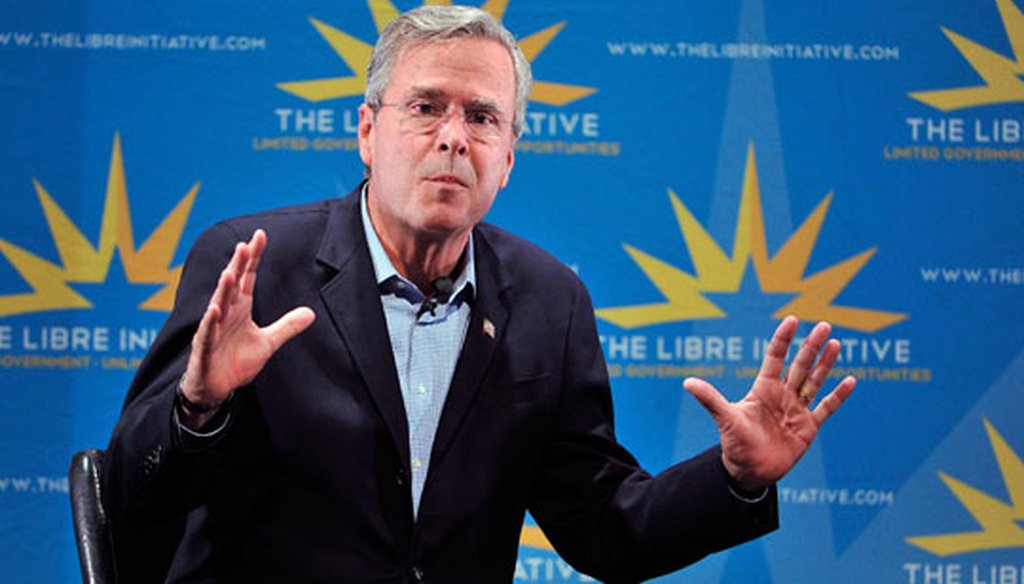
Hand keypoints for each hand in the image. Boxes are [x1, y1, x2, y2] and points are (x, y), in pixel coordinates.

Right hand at [180, 229, 314, 416]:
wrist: (215, 388)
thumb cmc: (235, 362)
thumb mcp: (267, 343)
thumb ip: (286, 326)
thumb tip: (311, 313)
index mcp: (239, 308)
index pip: (246, 278)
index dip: (252, 258)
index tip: (259, 236)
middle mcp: (225, 314)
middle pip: (232, 285)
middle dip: (238, 266)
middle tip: (245, 245)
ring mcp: (213, 330)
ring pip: (218, 306)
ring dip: (223, 290)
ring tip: (229, 273)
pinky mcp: (204, 349)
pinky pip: (208, 334)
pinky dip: (211, 323)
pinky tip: (214, 310)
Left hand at [683, 316, 854, 490]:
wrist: (749, 471)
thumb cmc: (735, 443)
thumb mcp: (725, 418)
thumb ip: (710, 399)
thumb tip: (687, 382)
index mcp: (763, 389)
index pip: (775, 357)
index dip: (783, 339)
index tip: (791, 320)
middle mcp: (782, 395)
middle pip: (800, 365)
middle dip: (811, 346)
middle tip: (824, 325)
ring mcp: (797, 410)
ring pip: (814, 381)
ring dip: (826, 363)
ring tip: (835, 343)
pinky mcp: (808, 427)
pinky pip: (826, 408)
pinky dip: (838, 396)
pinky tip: (850, 380)